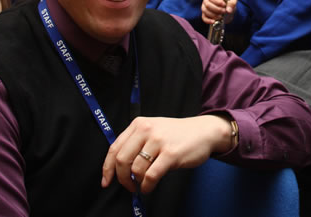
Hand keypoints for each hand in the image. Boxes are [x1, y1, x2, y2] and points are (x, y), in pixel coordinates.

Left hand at [101, 115, 231, 193]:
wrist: (204, 131)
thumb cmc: (177, 134)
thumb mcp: (154, 130)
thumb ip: (136, 142)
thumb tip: (120, 167)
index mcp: (139, 124)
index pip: (115, 148)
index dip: (107, 168)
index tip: (106, 181)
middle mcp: (147, 130)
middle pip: (122, 160)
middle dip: (122, 178)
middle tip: (128, 186)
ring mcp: (159, 141)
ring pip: (136, 170)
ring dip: (137, 183)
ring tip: (144, 184)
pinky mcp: (170, 154)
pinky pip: (151, 176)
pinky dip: (147, 186)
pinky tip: (149, 187)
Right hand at [201, 0, 236, 24]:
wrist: (227, 9)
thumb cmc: (228, 1)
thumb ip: (232, 2)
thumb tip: (228, 10)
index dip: (217, 2)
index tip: (224, 5)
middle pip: (208, 5)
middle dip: (217, 9)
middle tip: (224, 11)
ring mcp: (204, 7)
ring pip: (205, 11)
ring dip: (214, 15)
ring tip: (221, 16)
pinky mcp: (204, 14)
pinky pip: (204, 18)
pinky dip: (208, 20)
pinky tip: (214, 22)